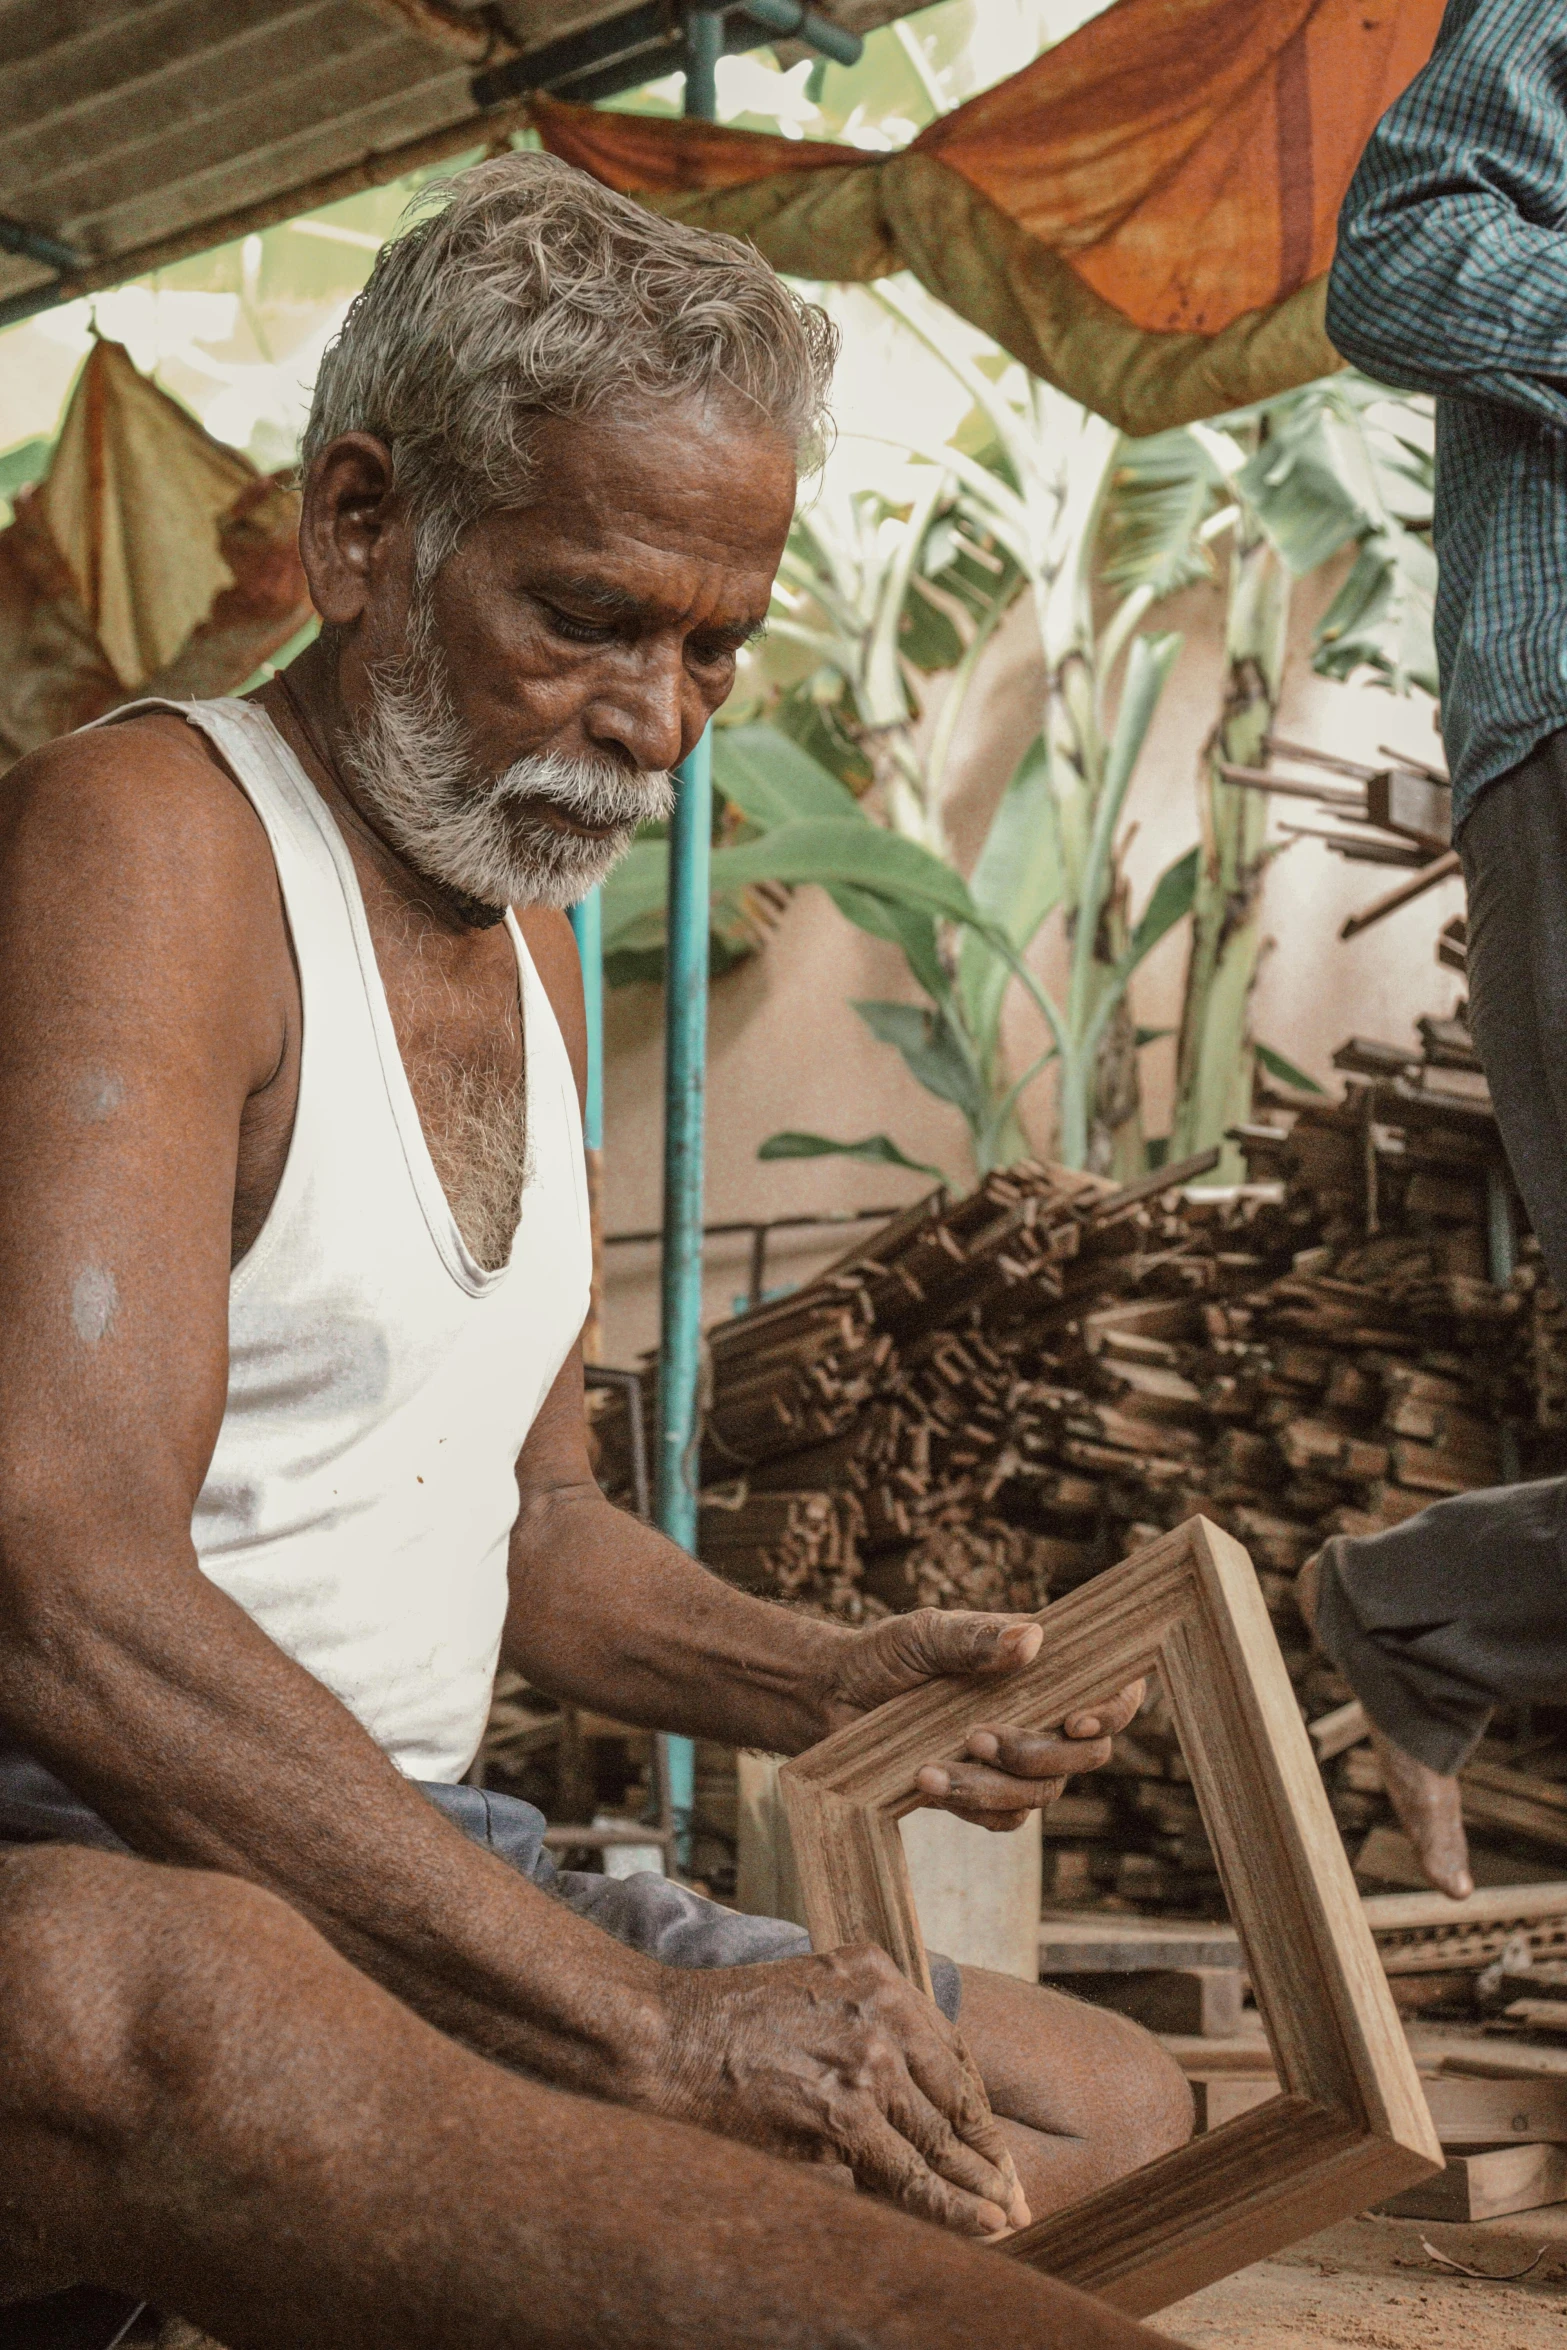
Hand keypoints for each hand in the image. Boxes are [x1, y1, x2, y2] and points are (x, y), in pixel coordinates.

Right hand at [655, 1943, 1030, 2236]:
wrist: (665, 2035)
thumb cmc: (723, 2023)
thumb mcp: (810, 1997)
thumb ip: (863, 2030)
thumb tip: (907, 2103)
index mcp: (878, 1972)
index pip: (950, 2050)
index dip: (976, 2107)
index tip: (994, 2145)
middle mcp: (884, 2007)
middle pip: (957, 2093)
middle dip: (989, 2152)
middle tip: (1016, 2193)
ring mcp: (868, 2057)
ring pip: (942, 2137)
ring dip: (979, 2185)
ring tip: (1006, 2218)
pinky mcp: (845, 2110)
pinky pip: (912, 2170)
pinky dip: (951, 2205)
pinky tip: (979, 2225)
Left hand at [820, 1608, 1144, 1830]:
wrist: (834, 1698)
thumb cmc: (886, 1655)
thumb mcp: (925, 1635)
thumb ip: (974, 1639)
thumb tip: (1032, 1640)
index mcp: (1042, 1666)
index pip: (1111, 1688)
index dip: (1112, 1709)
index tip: (1074, 1720)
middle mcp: (1041, 1714)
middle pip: (1086, 1753)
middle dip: (1039, 1755)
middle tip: (978, 1737)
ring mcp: (1016, 1760)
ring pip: (1043, 1793)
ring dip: (994, 1786)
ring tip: (934, 1767)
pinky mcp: (984, 1795)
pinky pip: (1006, 1819)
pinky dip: (972, 1806)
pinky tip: (926, 1782)